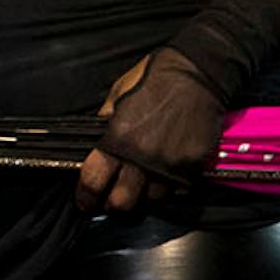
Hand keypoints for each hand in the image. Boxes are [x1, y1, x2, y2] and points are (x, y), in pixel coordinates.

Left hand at [75, 49, 224, 212]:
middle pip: (122, 202)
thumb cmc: (152, 79)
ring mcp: (170, 164)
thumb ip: (105, 124)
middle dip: (113, 204)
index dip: (85, 196)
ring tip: (141, 182)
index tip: (84, 203)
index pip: (93, 180)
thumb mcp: (116, 96)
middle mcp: (143, 156)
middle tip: (111, 200)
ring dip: (144, 194)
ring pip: (152, 199)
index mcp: (117, 138)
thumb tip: (94, 145)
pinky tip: (165, 174)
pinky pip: (178, 190)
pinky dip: (170, 187)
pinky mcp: (193, 166)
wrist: (195, 74)